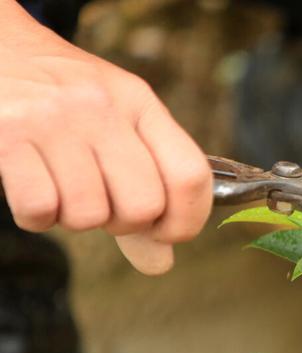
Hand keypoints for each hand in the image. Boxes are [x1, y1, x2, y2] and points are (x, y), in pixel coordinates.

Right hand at [0, 2, 212, 273]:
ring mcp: (55, 120)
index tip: (168, 233)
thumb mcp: (118, 124)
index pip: (191, 176)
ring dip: (77, 219)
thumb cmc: (66, 97)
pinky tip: (36, 189)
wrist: (0, 49)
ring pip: (90, 215)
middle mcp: (103, 108)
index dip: (187, 221)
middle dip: (125, 223)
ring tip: (66, 188)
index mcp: (141, 104)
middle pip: (143, 206)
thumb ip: (148, 189)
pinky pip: (40, 210)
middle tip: (105, 203)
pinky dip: (39, 217)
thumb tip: (161, 263)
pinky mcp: (8, 135)